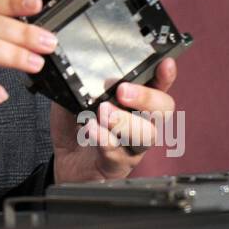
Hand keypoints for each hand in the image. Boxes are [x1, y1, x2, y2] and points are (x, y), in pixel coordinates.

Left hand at [50, 58, 178, 182]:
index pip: (159, 86)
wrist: (62, 162)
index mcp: (134, 102)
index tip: (165, 63)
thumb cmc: (74, 126)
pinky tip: (91, 128)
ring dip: (125, 121)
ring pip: (146, 135)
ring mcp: (132, 147)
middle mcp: (141, 124)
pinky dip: (105, 139)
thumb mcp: (74, 98)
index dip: (165, 75)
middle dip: (147, 97)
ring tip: (103, 112)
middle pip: (163, 111)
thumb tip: (84, 71)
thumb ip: (82, 85)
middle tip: (123, 90)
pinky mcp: (117, 165)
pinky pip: (119, 154)